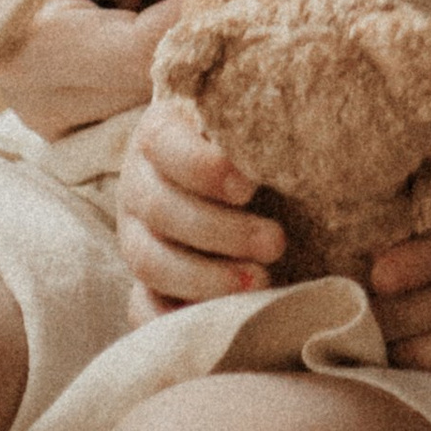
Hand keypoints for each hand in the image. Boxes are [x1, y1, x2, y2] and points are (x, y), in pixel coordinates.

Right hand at [0, 0, 224, 139]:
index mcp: (27, 48)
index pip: (143, 53)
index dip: (201, 5)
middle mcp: (43, 100)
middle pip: (161, 82)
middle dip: (206, 14)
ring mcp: (65, 113)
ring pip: (167, 93)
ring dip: (197, 28)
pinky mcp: (85, 108)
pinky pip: (154, 87)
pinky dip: (180, 38)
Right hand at [117, 90, 286, 319]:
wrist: (236, 175)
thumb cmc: (251, 141)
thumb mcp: (249, 118)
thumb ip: (263, 115)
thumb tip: (295, 111)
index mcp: (159, 133)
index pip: (164, 144)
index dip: (204, 168)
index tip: (250, 185)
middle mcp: (139, 184)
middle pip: (161, 209)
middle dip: (221, 231)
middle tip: (277, 241)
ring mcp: (136, 236)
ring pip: (150, 261)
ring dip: (205, 278)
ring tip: (261, 281)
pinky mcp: (143, 281)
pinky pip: (142, 307)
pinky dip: (173, 318)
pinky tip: (220, 319)